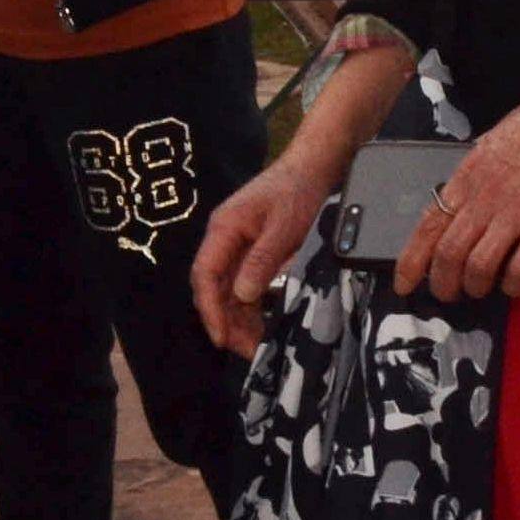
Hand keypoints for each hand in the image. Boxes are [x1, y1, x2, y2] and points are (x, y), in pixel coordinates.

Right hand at [192, 146, 343, 356]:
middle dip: (227, 321)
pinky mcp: (253, 252)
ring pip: (229, 291)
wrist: (315, 167)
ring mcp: (237, 246)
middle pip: (214, 288)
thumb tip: (243, 296)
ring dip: (240, 319)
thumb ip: (262, 259)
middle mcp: (224, 239)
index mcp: (224, 228)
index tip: (222, 339)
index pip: (205, 274)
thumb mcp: (285, 227)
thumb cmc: (298, 191)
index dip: (210, 310)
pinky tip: (266, 325)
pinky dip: (253, 308)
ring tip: (260, 345)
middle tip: (249, 351)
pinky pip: (245, 286)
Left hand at [394, 72, 519, 301]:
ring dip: (476, 287)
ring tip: (481, 289)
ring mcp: (514, 212)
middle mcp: (484, 197)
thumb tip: (463, 201)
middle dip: (443, 284)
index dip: (411, 261)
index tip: (403, 283)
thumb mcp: (493, 143)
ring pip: (478, 267)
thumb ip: (476, 176)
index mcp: (468, 176)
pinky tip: (515, 283)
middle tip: (448, 293)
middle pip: (448, 254)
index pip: (428, 226)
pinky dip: (513, 285)